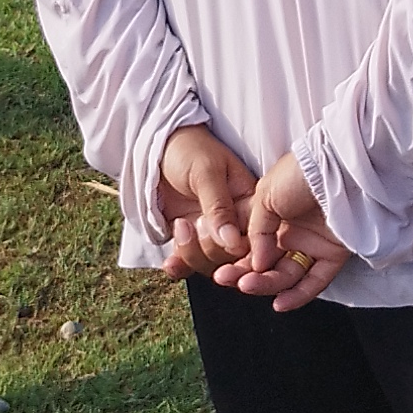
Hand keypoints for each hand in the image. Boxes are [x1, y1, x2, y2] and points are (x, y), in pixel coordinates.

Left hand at [151, 121, 258, 278]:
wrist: (157, 146)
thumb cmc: (188, 149)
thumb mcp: (205, 173)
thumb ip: (218, 207)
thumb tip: (233, 243)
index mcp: (249, 203)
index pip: (255, 238)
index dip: (241, 250)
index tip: (223, 247)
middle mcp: (234, 221)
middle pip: (232, 257)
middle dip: (210, 248)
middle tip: (193, 224)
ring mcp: (211, 232)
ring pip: (210, 263)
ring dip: (191, 253)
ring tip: (179, 226)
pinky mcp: (190, 239)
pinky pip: (189, 262)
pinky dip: (179, 266)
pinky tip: (170, 262)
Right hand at [219, 152, 354, 310]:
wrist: (335, 165)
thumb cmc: (299, 172)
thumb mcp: (265, 195)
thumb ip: (257, 231)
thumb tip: (257, 262)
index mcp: (274, 217)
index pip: (253, 248)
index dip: (237, 261)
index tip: (221, 270)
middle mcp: (293, 233)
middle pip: (268, 265)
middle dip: (246, 275)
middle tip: (227, 279)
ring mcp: (313, 244)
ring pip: (287, 275)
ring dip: (266, 285)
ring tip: (247, 285)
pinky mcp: (334, 254)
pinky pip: (315, 281)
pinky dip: (298, 296)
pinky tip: (280, 303)